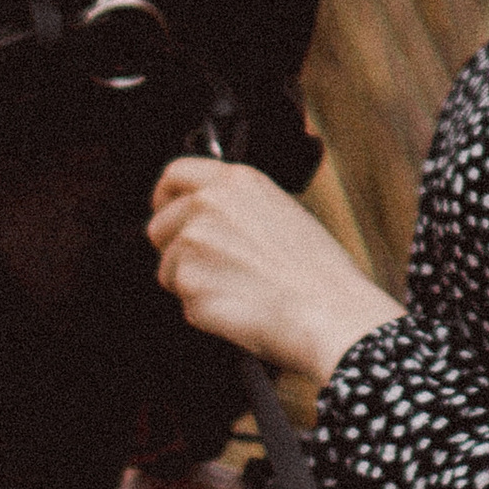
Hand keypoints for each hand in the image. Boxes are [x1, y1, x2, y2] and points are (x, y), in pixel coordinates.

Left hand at [147, 157, 400, 384]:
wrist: (328, 312)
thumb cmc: (317, 272)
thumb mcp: (282, 212)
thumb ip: (236, 207)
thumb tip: (207, 219)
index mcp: (235, 181)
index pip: (174, 175)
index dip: (166, 199)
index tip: (168, 214)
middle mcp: (207, 204)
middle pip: (159, 225)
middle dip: (175, 248)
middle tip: (212, 269)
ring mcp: (193, 243)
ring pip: (169, 268)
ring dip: (192, 283)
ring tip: (239, 290)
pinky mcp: (187, 283)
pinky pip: (182, 301)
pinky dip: (203, 310)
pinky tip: (239, 307)